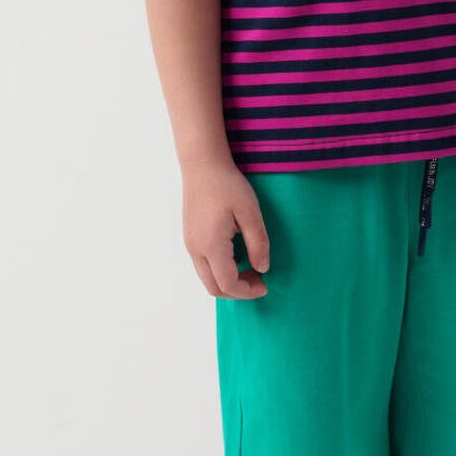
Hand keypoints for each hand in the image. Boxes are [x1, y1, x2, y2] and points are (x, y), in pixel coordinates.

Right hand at [181, 152, 270, 297]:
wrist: (202, 164)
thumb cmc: (227, 184)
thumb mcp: (250, 213)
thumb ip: (258, 243)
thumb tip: (262, 268)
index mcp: (211, 245)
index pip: (228, 283)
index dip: (248, 291)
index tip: (266, 284)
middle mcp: (195, 249)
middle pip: (213, 288)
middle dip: (237, 291)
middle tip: (259, 279)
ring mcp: (189, 243)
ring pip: (206, 278)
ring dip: (228, 281)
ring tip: (250, 267)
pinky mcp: (189, 237)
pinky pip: (203, 265)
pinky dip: (220, 270)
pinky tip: (236, 255)